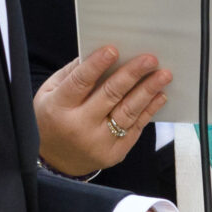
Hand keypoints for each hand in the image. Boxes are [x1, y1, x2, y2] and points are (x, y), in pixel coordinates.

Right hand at [37, 46, 169, 176]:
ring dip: (148, 91)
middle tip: (150, 59)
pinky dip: (149, 110)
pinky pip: (136, 128)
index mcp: (59, 108)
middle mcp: (79, 127)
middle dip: (132, 74)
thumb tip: (97, 52)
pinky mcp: (114, 153)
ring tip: (163, 75)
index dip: (96, 65)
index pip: (80, 82)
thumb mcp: (48, 93)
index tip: (113, 49)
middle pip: (110, 95)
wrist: (55, 161)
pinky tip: (159, 95)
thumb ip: (71, 73)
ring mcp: (98, 142)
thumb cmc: (52, 118)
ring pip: (128, 112)